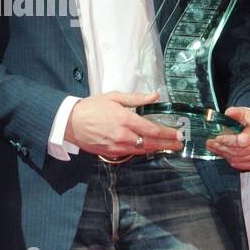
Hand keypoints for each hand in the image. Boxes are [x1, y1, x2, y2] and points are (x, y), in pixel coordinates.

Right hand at [65, 91, 183, 158]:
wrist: (70, 122)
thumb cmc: (91, 107)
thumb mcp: (114, 97)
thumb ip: (136, 98)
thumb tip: (154, 96)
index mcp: (125, 120)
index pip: (152, 130)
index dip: (168, 133)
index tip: (178, 133)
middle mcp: (124, 136)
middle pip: (151, 143)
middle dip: (167, 144)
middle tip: (180, 144)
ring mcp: (118, 147)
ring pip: (143, 150)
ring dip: (157, 149)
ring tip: (169, 147)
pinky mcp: (111, 153)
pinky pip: (132, 153)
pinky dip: (143, 151)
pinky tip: (150, 148)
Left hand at [205, 107, 249, 170]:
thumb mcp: (242, 112)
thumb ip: (234, 112)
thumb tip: (228, 113)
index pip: (242, 141)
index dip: (228, 141)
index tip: (217, 139)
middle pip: (239, 151)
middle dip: (221, 148)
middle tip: (210, 144)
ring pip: (239, 159)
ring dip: (224, 154)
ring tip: (215, 148)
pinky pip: (242, 165)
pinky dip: (231, 161)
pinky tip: (225, 154)